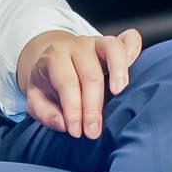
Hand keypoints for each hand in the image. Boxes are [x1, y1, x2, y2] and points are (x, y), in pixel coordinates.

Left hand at [17, 28, 143, 138]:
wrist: (48, 58)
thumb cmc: (46, 83)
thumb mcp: (34, 99)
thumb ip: (45, 113)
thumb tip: (64, 124)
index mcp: (54, 58)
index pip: (67, 83)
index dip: (73, 110)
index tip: (76, 132)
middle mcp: (76, 47)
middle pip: (90, 74)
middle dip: (93, 106)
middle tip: (93, 132)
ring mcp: (96, 42)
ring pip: (112, 49)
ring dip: (119, 72)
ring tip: (120, 94)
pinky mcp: (112, 44)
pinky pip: (129, 39)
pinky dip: (134, 50)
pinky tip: (137, 68)